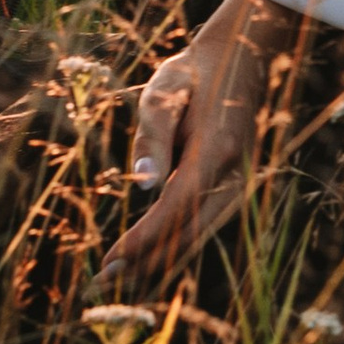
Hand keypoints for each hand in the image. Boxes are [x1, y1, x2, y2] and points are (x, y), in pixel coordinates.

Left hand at [93, 0, 305, 296]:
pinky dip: (175, 248)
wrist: (240, 60)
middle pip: (189, 234)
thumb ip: (153, 135)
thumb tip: (142, 184)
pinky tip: (149, 262)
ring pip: (199, 237)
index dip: (144, 239)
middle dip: (146, 262)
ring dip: (159, 262)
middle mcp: (235, 176)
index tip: (111, 260)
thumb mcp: (165, 90)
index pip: (176, 208)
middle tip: (102, 283)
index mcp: (217, 150)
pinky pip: (204, 228)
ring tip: (119, 281)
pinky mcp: (235, 189)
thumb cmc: (194, 74)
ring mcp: (240, 186)